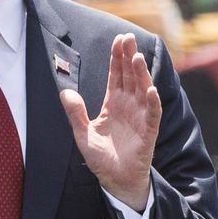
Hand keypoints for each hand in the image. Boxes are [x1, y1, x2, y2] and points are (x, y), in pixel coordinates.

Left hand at [60, 33, 159, 212]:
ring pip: (143, 90)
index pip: (116, 75)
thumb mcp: (82, 134)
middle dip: (129, 57)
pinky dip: (153, 102)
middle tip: (128, 37)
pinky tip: (151, 89)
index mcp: (114, 103)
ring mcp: (140, 117)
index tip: (118, 39)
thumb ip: (75, 114)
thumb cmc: (102, 158)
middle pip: (130, 76)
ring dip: (141, 74)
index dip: (117, 58)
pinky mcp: (148, 132)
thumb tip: (64, 92)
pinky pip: (153, 114)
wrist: (116, 181)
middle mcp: (129, 106)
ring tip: (136, 57)